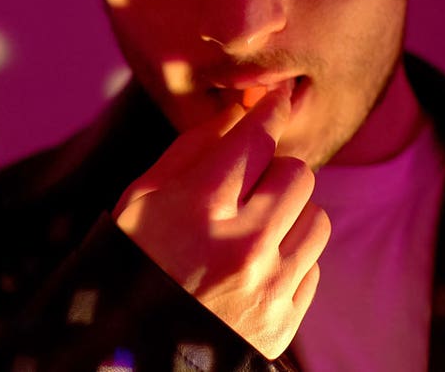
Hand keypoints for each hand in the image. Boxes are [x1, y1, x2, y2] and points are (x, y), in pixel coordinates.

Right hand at [113, 88, 329, 359]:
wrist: (127, 356)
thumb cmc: (129, 265)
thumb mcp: (141, 201)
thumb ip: (191, 151)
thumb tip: (238, 112)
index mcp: (198, 211)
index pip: (256, 138)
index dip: (269, 110)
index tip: (277, 98)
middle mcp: (241, 248)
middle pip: (297, 173)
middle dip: (274, 172)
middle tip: (247, 187)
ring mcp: (267, 290)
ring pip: (316, 218)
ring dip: (289, 215)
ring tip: (253, 229)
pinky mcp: (283, 324)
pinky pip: (313, 267)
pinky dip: (289, 260)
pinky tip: (254, 269)